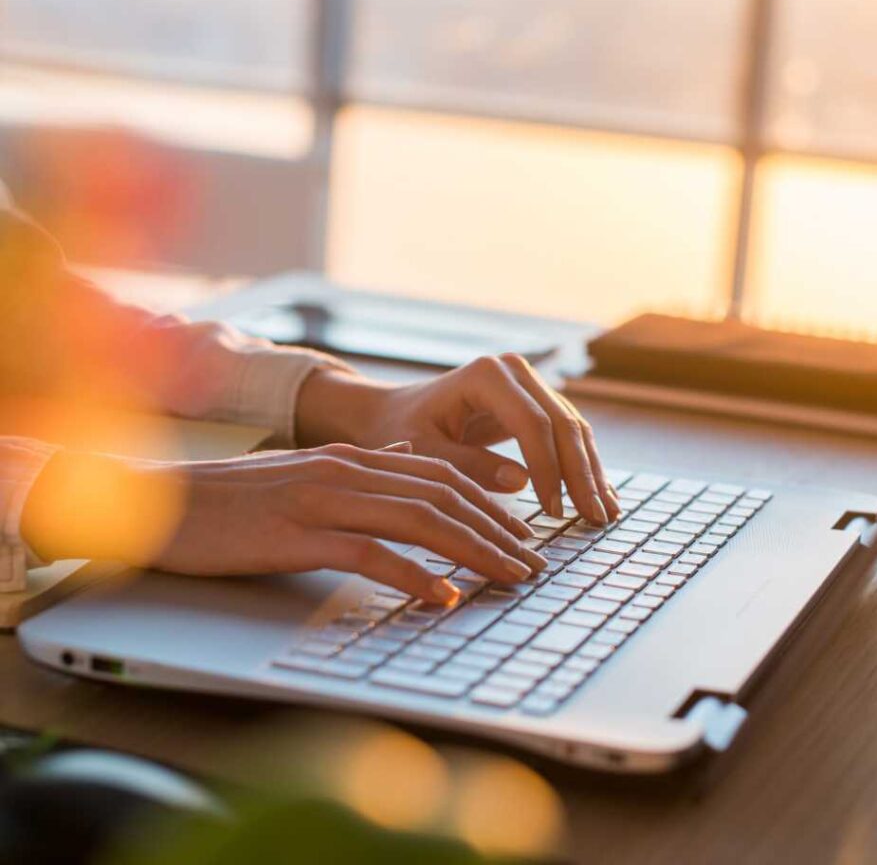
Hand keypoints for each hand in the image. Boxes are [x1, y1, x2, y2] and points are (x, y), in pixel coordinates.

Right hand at [21, 442, 545, 603]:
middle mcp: (346, 471)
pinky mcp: (297, 534)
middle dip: (496, 529)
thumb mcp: (305, 475)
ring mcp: (322, 499)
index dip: (488, 504)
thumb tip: (407, 468)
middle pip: (442, 495)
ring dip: (473, 550)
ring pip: (418, 519)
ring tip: (510, 577)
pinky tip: (442, 597)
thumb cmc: (233, 499)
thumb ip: (359, 472)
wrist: (164, 501)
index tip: (521, 534)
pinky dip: (411, 575)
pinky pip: (368, 553)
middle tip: (534, 563)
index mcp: (352, 459)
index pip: (439, 475)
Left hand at [296, 354, 620, 524]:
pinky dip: (583, 467)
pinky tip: (599, 497)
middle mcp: (514, 371)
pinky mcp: (534, 402)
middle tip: (595, 520)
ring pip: (573, 429)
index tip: (553, 512)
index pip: (532, 423)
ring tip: (604, 515)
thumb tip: (522, 481)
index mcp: (486, 375)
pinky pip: (567, 435)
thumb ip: (469, 465)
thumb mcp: (424, 453)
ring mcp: (529, 383)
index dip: (548, 469)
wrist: (392, 413)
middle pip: (562, 423)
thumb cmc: (399, 432)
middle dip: (581, 474)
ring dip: (591, 472)